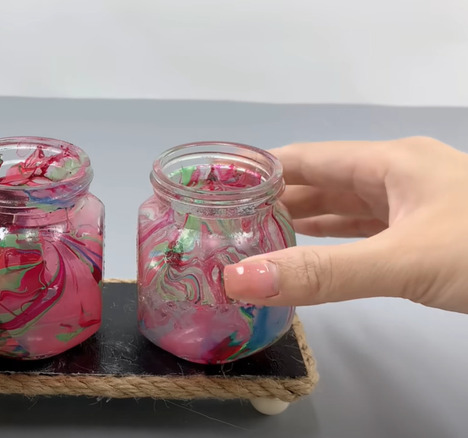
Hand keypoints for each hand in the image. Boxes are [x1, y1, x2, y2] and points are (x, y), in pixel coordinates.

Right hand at [224, 137, 467, 313]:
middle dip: (275, 202)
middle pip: (324, 184)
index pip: (307, 159)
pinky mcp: (430, 238)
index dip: (260, 171)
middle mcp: (401, 177)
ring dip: (304, 224)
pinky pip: (369, 234)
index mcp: (392, 162)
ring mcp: (419, 207)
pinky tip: (312, 254)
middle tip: (225, 225)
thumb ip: (323, 273)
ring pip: (347, 210)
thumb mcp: (403, 260)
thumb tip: (238, 279)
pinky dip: (336, 245)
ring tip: (254, 241)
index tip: (215, 191)